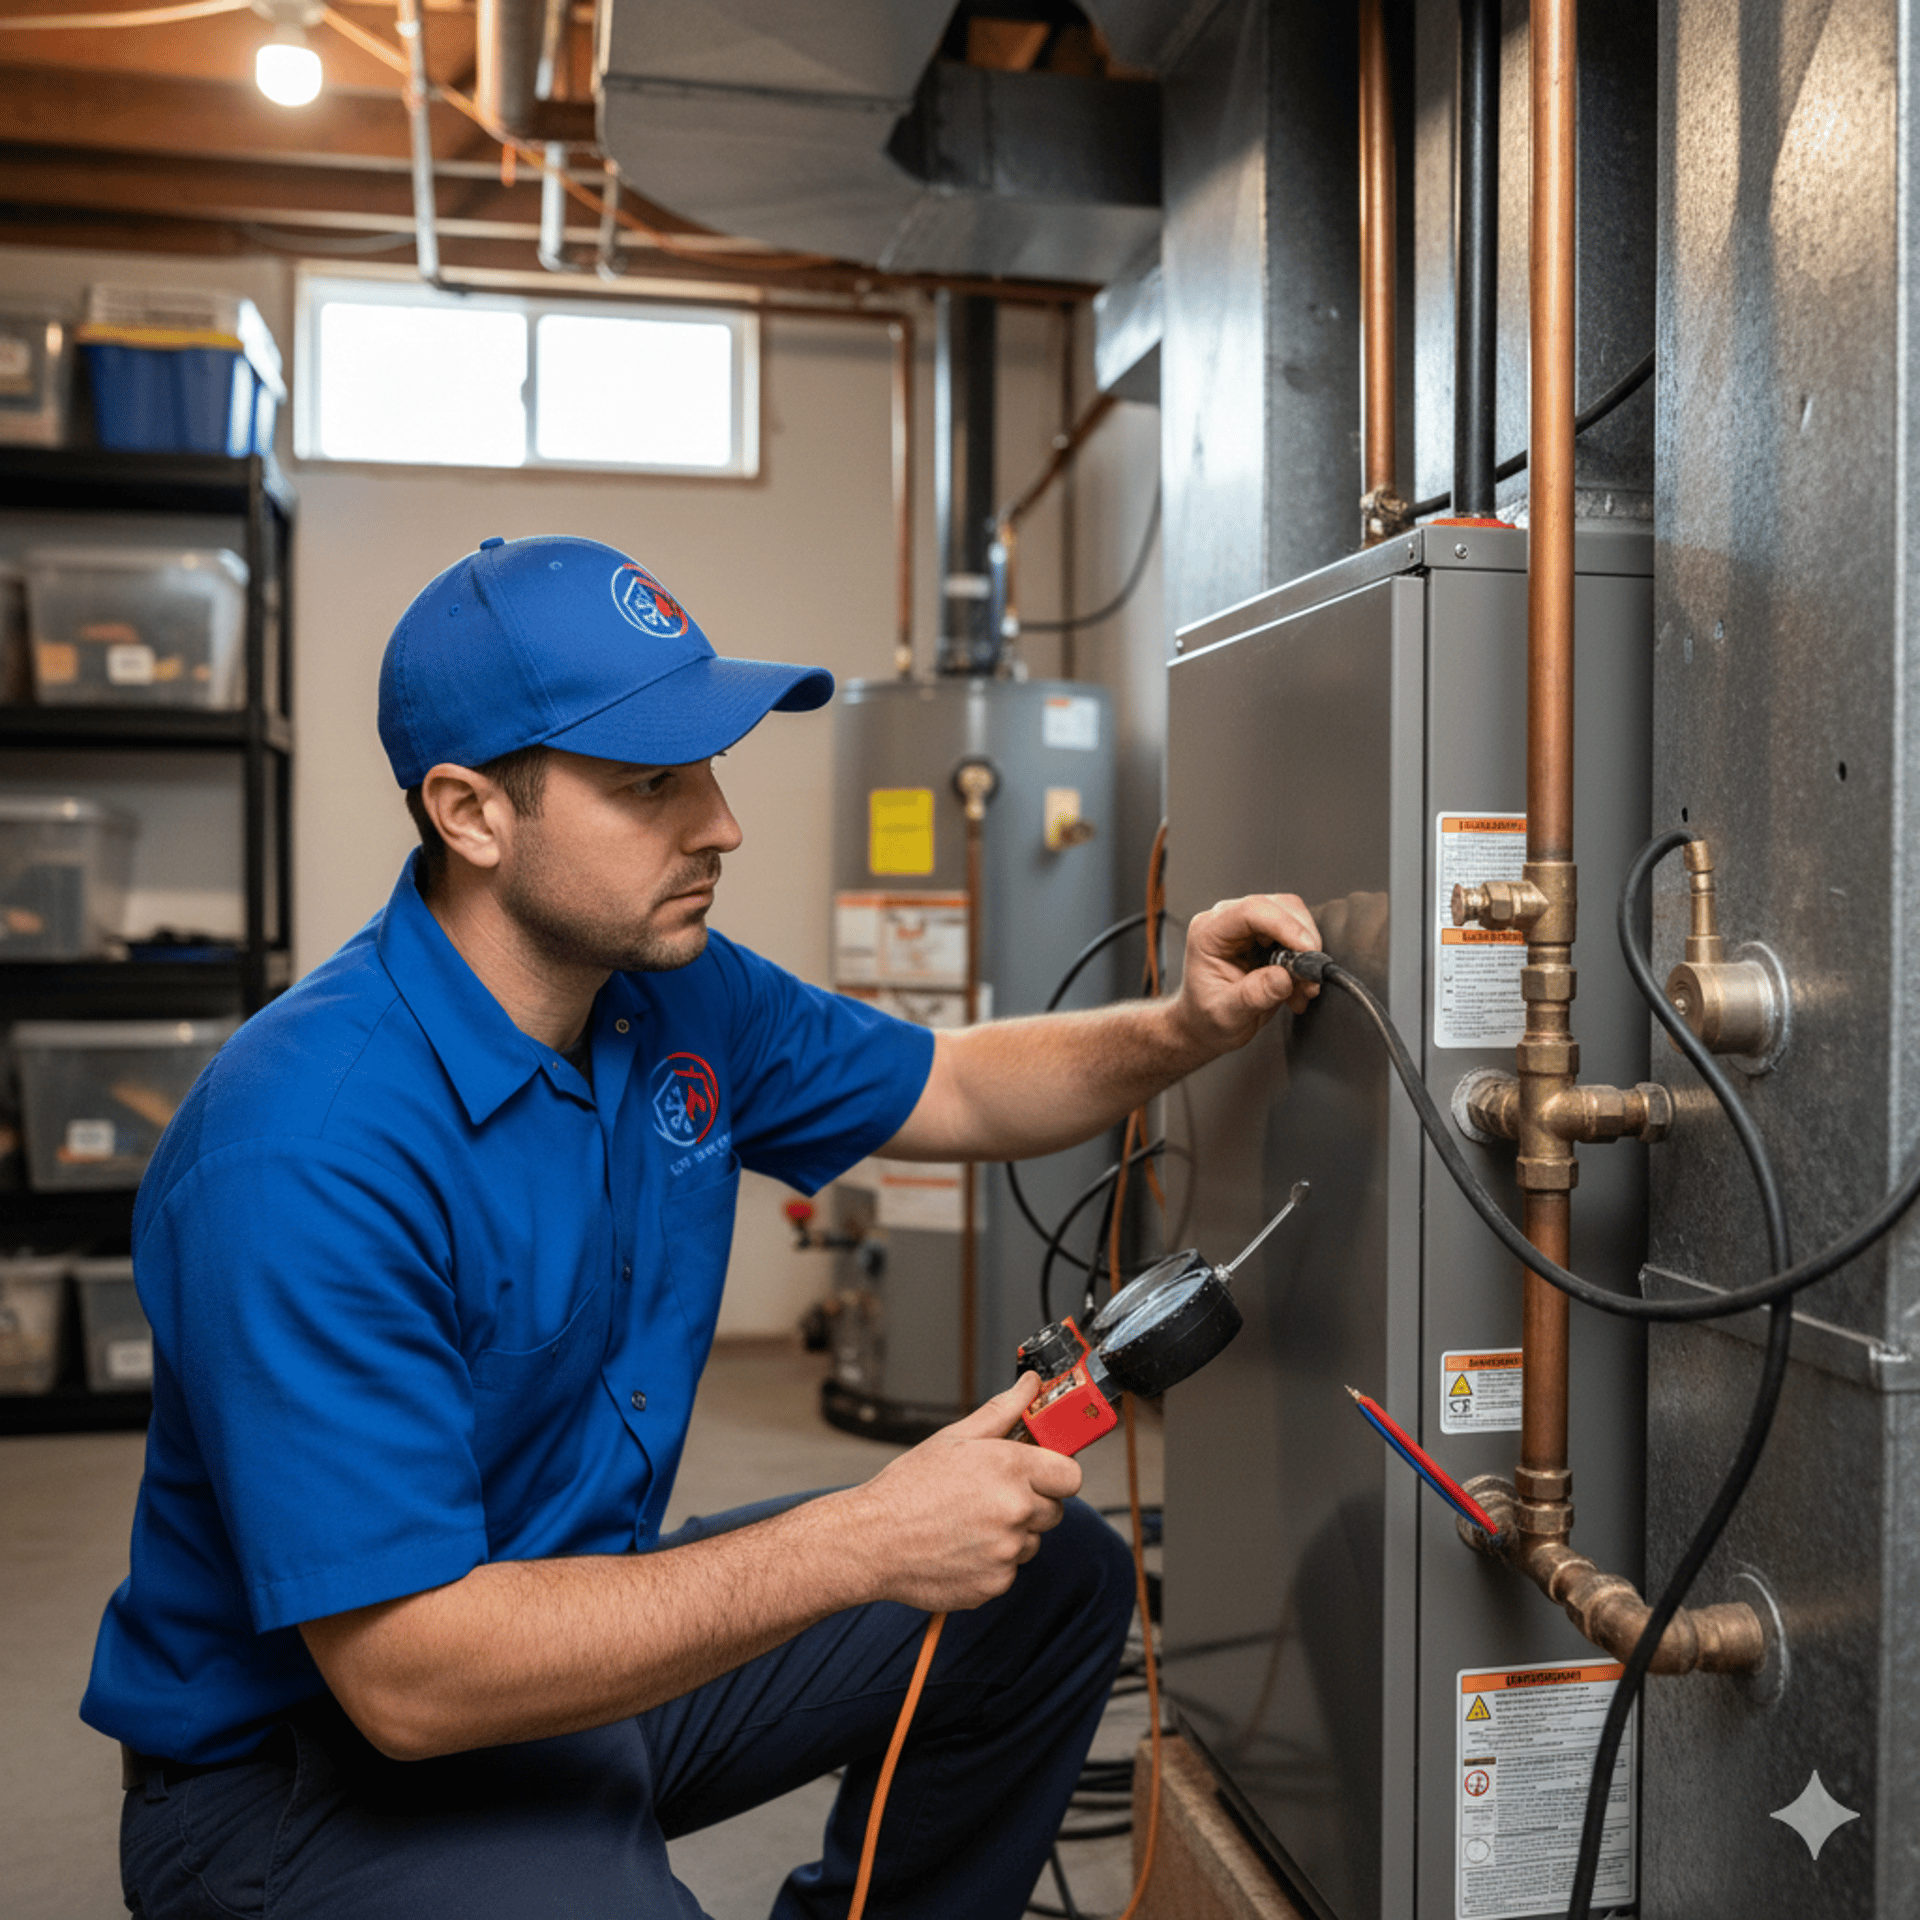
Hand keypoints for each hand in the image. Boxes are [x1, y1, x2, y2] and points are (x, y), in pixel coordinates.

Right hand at [844, 1375, 1081, 1613]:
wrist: (872, 1540)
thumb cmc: (909, 1486)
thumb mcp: (956, 1438)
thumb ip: (1003, 1411)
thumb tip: (1031, 1385)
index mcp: (1011, 1467)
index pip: (1070, 1476)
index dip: (1056, 1474)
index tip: (1040, 1474)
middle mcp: (1015, 1509)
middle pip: (1054, 1510)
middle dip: (1031, 1503)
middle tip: (992, 1497)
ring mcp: (1007, 1550)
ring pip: (1031, 1542)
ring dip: (1011, 1534)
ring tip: (969, 1523)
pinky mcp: (996, 1583)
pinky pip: (1009, 1570)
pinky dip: (992, 1563)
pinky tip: (961, 1547)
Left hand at [1170, 891, 1322, 1053]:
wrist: (1208, 1027)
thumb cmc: (1207, 1018)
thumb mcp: (1226, 1015)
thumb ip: (1253, 996)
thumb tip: (1282, 977)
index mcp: (1209, 933)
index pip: (1250, 911)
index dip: (1283, 925)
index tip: (1306, 950)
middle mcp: (1228, 922)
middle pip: (1279, 907)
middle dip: (1302, 940)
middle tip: (1308, 977)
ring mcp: (1249, 926)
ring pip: (1295, 917)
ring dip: (1307, 952)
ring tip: (1302, 988)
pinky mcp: (1267, 936)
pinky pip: (1299, 934)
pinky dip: (1307, 961)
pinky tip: (1299, 988)